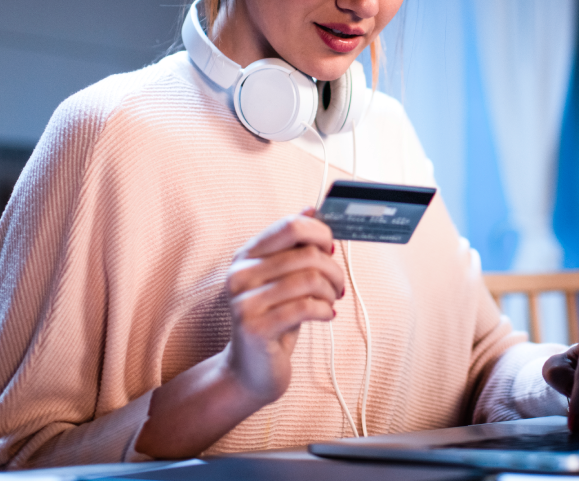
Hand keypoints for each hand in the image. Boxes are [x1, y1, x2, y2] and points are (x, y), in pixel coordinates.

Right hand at [137, 209, 343, 457]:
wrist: (250, 370)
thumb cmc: (273, 319)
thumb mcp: (284, 278)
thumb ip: (293, 245)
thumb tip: (312, 208)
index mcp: (246, 255)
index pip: (290, 225)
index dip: (320, 233)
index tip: (331, 249)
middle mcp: (240, 274)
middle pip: (307, 254)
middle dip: (333, 270)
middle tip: (338, 286)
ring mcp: (244, 301)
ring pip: (310, 279)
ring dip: (331, 292)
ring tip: (330, 302)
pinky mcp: (254, 327)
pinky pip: (306, 307)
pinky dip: (326, 311)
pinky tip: (326, 316)